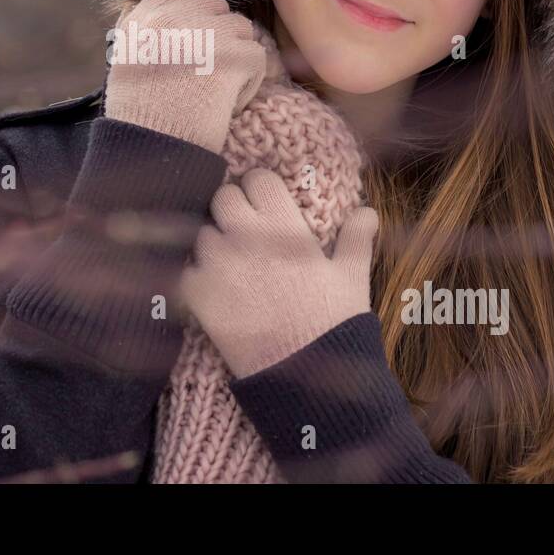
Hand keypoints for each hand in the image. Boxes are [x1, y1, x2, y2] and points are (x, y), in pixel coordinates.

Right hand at [103, 0, 266, 153]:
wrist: (153, 148)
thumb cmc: (138, 115)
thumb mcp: (125, 61)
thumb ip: (142, 28)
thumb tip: (164, 7)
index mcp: (144, 17)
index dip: (192, 11)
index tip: (192, 40)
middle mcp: (173, 16)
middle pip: (215, 5)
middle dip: (218, 32)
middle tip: (208, 68)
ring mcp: (206, 33)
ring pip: (241, 28)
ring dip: (236, 57)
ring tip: (216, 89)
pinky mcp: (234, 55)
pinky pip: (257, 56)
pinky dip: (248, 83)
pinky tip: (226, 103)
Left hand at [178, 167, 379, 378]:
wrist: (302, 375)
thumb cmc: (333, 323)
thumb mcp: (351, 277)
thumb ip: (356, 239)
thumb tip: (367, 211)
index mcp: (282, 224)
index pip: (257, 179)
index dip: (261, 189)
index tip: (266, 204)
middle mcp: (244, 235)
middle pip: (223, 197)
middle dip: (233, 208)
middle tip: (246, 230)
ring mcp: (217, 263)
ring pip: (202, 232)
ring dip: (214, 242)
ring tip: (233, 264)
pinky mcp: (197, 293)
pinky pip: (186, 268)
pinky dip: (198, 275)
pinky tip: (217, 289)